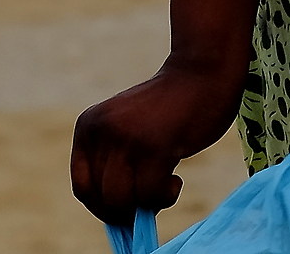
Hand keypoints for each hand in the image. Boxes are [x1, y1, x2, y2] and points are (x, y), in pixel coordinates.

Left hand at [71, 58, 245, 225]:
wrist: (206, 68)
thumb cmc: (174, 104)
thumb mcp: (130, 128)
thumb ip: (118, 163)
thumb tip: (118, 220)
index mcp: (89, 126)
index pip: (84, 186)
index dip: (103, 207)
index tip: (126, 212)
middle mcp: (103, 132)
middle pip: (102, 197)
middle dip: (127, 209)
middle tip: (152, 198)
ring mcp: (128, 139)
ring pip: (122, 200)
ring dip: (146, 204)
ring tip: (167, 186)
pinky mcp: (155, 147)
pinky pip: (149, 194)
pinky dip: (163, 197)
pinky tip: (176, 180)